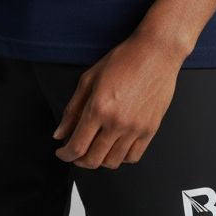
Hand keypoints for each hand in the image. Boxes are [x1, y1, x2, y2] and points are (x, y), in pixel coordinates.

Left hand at [52, 30, 184, 169]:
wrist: (155, 53)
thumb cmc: (123, 60)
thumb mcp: (89, 79)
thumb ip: (72, 109)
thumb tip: (59, 134)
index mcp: (98, 108)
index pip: (77, 146)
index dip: (65, 155)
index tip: (62, 153)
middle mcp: (117, 122)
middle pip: (93, 160)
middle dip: (79, 160)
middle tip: (76, 153)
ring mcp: (135, 128)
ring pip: (112, 162)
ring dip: (99, 160)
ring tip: (95, 149)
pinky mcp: (150, 129)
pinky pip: (133, 157)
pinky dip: (120, 157)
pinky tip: (115, 146)